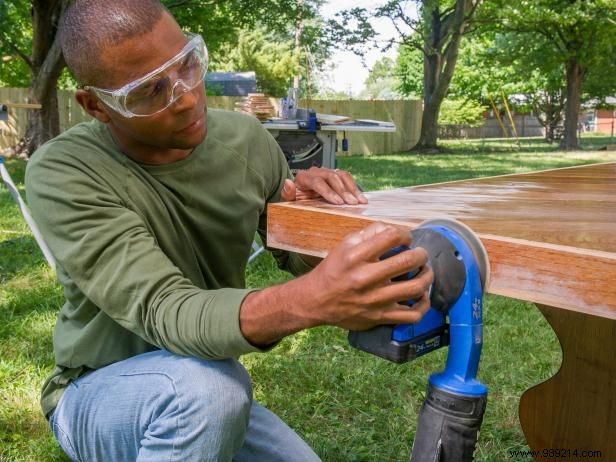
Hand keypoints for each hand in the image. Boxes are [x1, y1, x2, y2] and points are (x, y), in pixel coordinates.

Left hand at [280, 166, 367, 204]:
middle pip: (332, 177)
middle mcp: (317, 172)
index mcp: (304, 177)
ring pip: (342, 176)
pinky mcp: (336, 176)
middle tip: (352, 203)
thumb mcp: (289, 199)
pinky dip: (355, 188)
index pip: (318, 182)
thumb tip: (288, 183)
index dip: (329, 191)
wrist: (300, 196)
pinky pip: (347, 179)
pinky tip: (361, 198)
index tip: (338, 202)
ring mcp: (327, 172)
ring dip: (352, 189)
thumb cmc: (295, 199)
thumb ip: (288, 193)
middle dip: (344, 191)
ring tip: (360, 201)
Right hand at [304, 222, 432, 330]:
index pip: (393, 236)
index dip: (405, 234)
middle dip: (421, 254)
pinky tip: (421, 296)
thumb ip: (369, 233)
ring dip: (427, 276)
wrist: (316, 301)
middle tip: (420, 254)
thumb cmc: (333, 270)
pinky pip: (412, 315)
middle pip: (409, 261)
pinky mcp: (379, 317)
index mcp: (356, 256)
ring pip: (416, 288)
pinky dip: (423, 305)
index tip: (405, 238)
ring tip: (424, 272)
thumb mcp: (344, 245)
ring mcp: (375, 300)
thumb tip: (393, 229)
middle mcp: (366, 278)